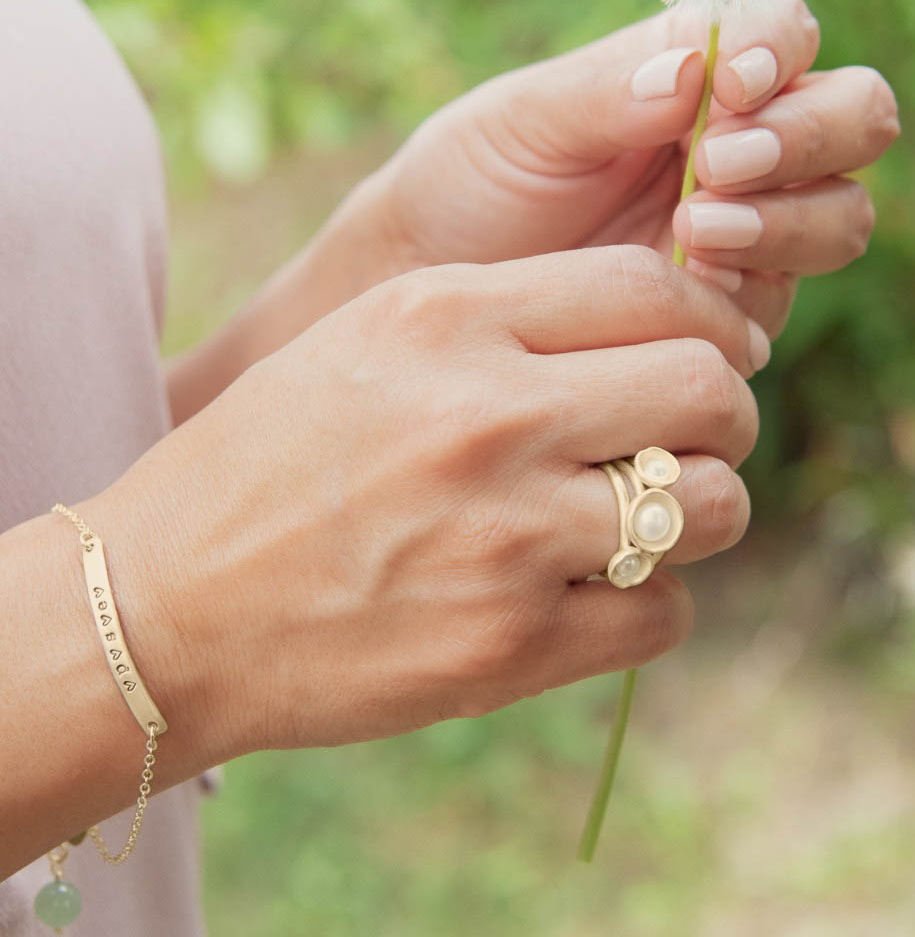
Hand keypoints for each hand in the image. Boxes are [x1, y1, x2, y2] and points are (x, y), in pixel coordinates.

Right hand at [101, 246, 762, 754]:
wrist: (166, 605)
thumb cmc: (272, 458)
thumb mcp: (375, 338)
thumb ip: (515, 319)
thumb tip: (665, 330)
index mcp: (448, 319)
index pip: (654, 288)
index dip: (712, 319)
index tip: (715, 350)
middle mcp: (488, 418)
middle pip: (709, 390)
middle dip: (726, 411)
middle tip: (695, 432)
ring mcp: (506, 539)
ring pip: (713, 505)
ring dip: (703, 508)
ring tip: (644, 514)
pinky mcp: (508, 648)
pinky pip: (666, 613)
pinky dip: (650, 601)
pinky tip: (591, 590)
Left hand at [351, 0, 898, 337]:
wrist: (442, 286)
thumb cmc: (475, 184)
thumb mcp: (525, 123)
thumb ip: (609, 90)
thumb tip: (696, 68)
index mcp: (701, 74)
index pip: (790, 34)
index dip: (784, 49)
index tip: (733, 85)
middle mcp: (747, 144)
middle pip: (857, 117)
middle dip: (807, 137)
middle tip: (717, 168)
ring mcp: (754, 229)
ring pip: (843, 214)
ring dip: (788, 219)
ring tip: (694, 234)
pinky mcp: (737, 307)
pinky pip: (786, 295)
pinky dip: (752, 288)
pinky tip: (688, 289)